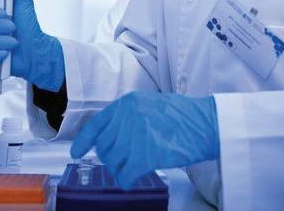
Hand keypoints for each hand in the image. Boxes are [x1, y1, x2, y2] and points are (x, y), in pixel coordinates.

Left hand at [70, 91, 219, 188]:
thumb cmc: (184, 116)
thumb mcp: (151, 104)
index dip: (84, 140)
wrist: (207, 123)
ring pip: (113, 162)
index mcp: (128, 102)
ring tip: (132, 169)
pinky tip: (131, 180)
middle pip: (105, 147)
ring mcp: (136, 135)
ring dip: (120, 169)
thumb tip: (113, 137)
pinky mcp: (146, 154)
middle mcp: (128, 116)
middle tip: (123, 162)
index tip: (77, 152)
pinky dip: (126, 180)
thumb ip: (130, 116)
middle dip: (111, 158)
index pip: (97, 124)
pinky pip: (125, 174)